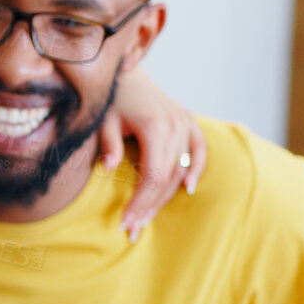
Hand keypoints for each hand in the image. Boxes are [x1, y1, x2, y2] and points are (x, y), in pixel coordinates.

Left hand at [99, 68, 205, 238]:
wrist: (126, 73)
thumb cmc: (110, 98)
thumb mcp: (103, 119)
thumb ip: (109, 143)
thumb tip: (109, 167)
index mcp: (155, 126)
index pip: (153, 175)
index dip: (140, 201)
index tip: (124, 221)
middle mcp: (176, 126)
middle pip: (168, 177)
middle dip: (150, 206)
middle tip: (133, 229)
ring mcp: (185, 123)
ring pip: (182, 169)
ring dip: (167, 196)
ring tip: (148, 218)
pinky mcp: (189, 121)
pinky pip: (199, 149)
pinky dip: (197, 168)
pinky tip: (189, 188)